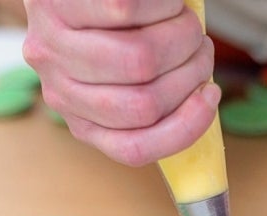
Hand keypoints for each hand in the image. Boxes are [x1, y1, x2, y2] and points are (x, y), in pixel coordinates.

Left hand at [22, 0, 220, 165]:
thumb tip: (204, 99)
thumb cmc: (101, 30)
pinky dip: (164, 4)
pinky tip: (167, 0)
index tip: (212, 94)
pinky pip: (127, 10)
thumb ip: (156, 95)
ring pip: (140, 59)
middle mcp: (61, 93)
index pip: (135, 149)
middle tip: (200, 45)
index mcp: (84, 123)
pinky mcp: (58, 5)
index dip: (185, 128)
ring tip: (185, 18)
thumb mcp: (122, 78)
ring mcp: (55, 49)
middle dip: (192, 71)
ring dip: (182, 35)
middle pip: (146, 103)